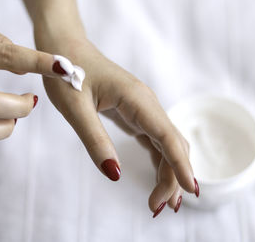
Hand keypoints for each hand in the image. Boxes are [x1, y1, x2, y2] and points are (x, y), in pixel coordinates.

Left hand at [38, 37, 197, 214]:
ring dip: (167, 172)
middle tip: (158, 208)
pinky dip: (158, 161)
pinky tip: (157, 178)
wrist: (64, 48)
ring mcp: (141, 108)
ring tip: (159, 201)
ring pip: (165, 144)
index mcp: (136, 99)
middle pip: (171, 144)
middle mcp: (145, 103)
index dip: (180, 164)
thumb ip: (94, 140)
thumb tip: (115, 174)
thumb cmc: (66, 72)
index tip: (190, 191)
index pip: (166, 136)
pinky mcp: (134, 112)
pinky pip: (153, 140)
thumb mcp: (75, 109)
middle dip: (172, 177)